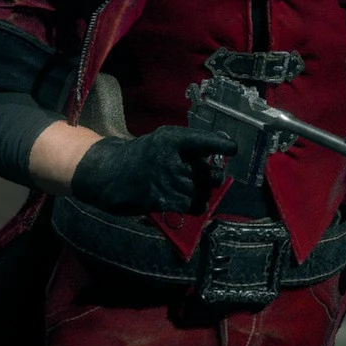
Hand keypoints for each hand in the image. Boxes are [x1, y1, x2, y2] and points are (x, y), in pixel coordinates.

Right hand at [66, 126, 237, 214]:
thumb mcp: (164, 139)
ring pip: (202, 192)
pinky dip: (196, 205)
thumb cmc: (143, 155)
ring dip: (203, 193)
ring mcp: (165, 182)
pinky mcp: (161, 201)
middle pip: (208, 173)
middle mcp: (169, 159)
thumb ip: (191, 141)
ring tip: (193, 188)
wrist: (112, 174)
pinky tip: (190, 201)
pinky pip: (192, 206)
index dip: (221, 144)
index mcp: (170, 139)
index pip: (204, 140)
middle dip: (212, 177)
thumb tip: (223, 143)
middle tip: (208, 176)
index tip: (233, 149)